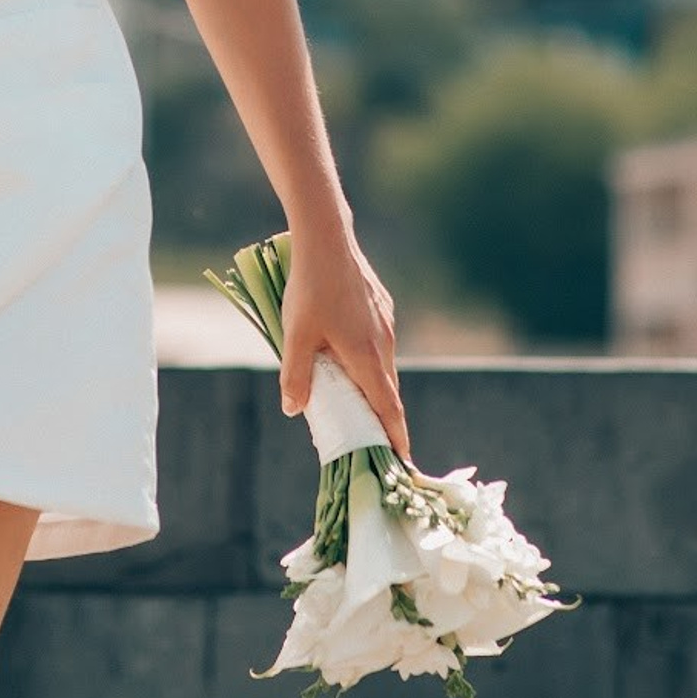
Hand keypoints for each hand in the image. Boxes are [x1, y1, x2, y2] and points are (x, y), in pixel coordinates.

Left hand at [278, 221, 411, 465]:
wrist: (327, 238)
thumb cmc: (311, 288)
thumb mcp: (296, 336)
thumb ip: (296, 376)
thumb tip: (294, 410)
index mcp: (368, 357)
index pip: (389, 408)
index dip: (396, 436)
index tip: (403, 459)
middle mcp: (384, 343)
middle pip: (387, 389)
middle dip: (381, 415)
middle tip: (369, 436)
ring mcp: (385, 322)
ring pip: (382, 363)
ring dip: (372, 382)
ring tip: (352, 394)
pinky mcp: (381, 305)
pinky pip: (378, 340)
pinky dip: (368, 356)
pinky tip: (345, 348)